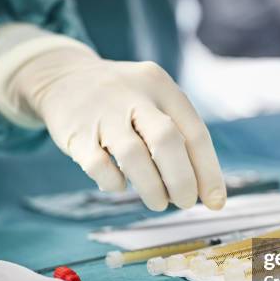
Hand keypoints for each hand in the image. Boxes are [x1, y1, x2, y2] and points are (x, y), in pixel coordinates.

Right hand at [15, 48, 225, 210]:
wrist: (63, 77)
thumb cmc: (122, 101)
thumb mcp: (153, 100)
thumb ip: (178, 136)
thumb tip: (203, 189)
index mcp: (161, 87)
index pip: (195, 133)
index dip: (209, 172)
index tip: (215, 201)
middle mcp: (134, 95)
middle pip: (167, 140)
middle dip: (182, 180)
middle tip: (185, 203)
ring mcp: (102, 112)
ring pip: (133, 155)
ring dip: (152, 188)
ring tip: (158, 203)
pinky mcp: (75, 132)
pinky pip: (99, 166)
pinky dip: (115, 183)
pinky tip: (120, 185)